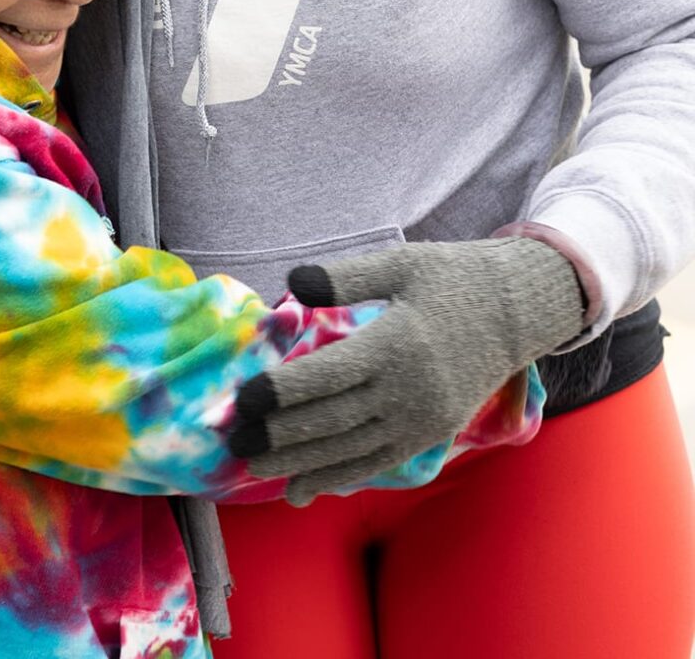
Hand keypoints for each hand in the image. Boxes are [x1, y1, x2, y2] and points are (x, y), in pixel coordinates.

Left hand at [227, 237, 585, 503]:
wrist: (516, 312)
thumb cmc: (452, 278)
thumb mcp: (401, 263)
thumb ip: (346, 276)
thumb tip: (294, 282)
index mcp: (395, 343)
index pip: (327, 376)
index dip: (282, 391)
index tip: (242, 399)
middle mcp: (408, 389)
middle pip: (332, 420)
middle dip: (279, 434)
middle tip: (234, 441)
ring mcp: (421, 419)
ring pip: (351, 449)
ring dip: (301, 463)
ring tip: (256, 470)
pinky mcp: (430, 434)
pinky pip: (378, 462)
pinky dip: (340, 478)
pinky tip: (305, 487)